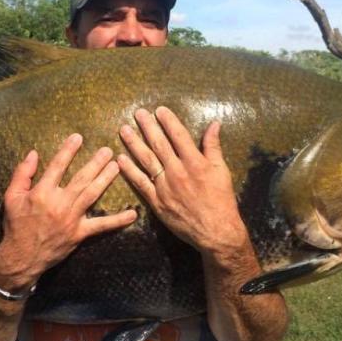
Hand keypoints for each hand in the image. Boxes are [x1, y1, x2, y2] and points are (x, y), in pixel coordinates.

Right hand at [0, 134, 137, 292]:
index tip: (78, 137)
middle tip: (108, 150)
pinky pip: (101, 226)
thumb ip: (22, 174)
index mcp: (42, 193)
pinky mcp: (79, 233)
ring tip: (117, 166)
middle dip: (96, 163)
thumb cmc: (16, 225)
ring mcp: (72, 219)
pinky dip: (118, 220)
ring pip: (92, 195)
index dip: (68, 150)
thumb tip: (33, 153)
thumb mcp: (11, 197)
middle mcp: (59, 203)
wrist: (21, 257)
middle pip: (81, 178)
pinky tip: (132, 214)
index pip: (57, 166)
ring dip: (106, 179)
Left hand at [117, 107, 248, 256]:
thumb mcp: (221, 170)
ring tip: (124, 130)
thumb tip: (214, 124)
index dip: (168, 121)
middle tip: (137, 113)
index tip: (159, 110)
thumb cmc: (221, 200)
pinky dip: (130, 171)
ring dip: (134, 144)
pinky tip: (120, 159)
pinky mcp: (157, 202)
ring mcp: (165, 187)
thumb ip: (214, 146)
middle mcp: (178, 171)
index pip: (179, 135)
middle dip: (147, 127)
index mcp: (195, 162)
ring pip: (146, 160)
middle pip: (159, 144)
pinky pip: (141, 183)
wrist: (216, 231)